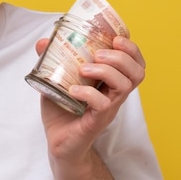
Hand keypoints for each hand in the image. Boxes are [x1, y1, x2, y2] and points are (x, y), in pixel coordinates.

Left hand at [36, 35, 145, 162]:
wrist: (57, 141)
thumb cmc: (62, 109)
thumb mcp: (56, 79)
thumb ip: (51, 60)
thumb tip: (43, 41)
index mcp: (110, 81)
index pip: (135, 62)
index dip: (131, 48)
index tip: (115, 38)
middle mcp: (114, 94)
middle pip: (137, 72)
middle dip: (121, 57)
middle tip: (98, 54)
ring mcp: (108, 108)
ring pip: (125, 86)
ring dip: (106, 71)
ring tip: (85, 69)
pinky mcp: (97, 121)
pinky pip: (103, 105)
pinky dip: (88, 93)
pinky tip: (73, 91)